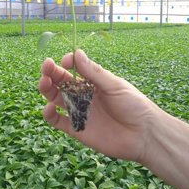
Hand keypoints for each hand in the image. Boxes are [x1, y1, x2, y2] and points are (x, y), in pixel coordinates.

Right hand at [39, 49, 157, 162]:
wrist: (144, 135)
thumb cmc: (134, 105)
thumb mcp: (114, 85)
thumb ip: (94, 72)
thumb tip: (76, 53)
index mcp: (93, 82)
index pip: (74, 68)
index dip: (67, 62)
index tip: (65, 60)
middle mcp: (83, 95)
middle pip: (61, 82)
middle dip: (51, 73)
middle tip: (46, 67)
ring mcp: (79, 111)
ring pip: (56, 98)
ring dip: (46, 89)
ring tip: (44, 82)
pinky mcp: (77, 129)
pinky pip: (58, 121)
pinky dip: (49, 114)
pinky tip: (49, 107)